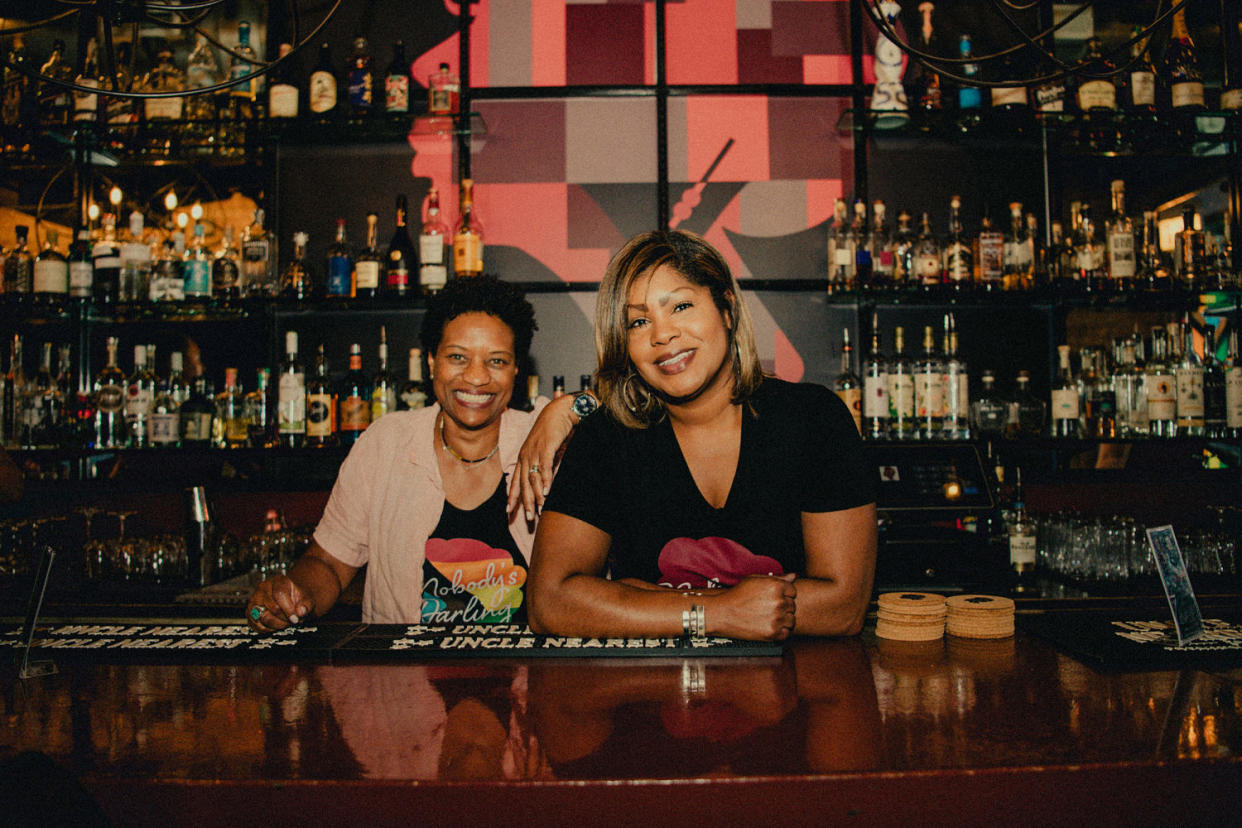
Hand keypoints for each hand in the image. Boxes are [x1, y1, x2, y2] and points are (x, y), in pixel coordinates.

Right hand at [247, 573, 313, 632]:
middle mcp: (263, 588)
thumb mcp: (306, 599)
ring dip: (276, 625)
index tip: (295, 618)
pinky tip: (275, 625)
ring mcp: (254, 599)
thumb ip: (306, 605)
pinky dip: (267, 629)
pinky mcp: (250, 611)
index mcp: (278, 580)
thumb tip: (301, 612)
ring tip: (284, 623)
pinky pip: (255, 624)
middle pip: (273, 607)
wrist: (289, 600)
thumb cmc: (296, 598)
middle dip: (284, 618)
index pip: (280, 594)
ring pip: (263, 617)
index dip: (288, 609)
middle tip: (291, 620)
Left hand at [507, 394, 579, 522]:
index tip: (508, 511)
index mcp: (524, 456)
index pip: (516, 480)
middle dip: (525, 502)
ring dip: (536, 495)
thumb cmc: (555, 430)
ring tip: (538, 510)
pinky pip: (545, 467)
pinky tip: (548, 492)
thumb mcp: (547, 450)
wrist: (561, 410)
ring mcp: (535, 451)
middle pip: (523, 483)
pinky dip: (546, 480)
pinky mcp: (547, 446)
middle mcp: (526, 455)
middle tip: (528, 518)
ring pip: (533, 478)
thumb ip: (546, 466)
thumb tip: (547, 483)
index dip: (512, 496)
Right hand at [709, 574, 796, 640]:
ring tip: (767, 617)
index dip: (783, 595)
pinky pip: (786, 633)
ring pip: (791, 620)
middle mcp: (779, 601)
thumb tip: (794, 576)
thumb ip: (777, 578)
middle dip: (783, 607)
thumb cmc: (738, 595)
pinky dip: (780, 632)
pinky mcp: (772, 633)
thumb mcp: (755, 580)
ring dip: (783, 620)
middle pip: (792, 606)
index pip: (793, 592)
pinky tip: (768, 626)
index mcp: (776, 586)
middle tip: (766, 608)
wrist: (722, 613)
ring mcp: (776, 618)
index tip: (772, 598)